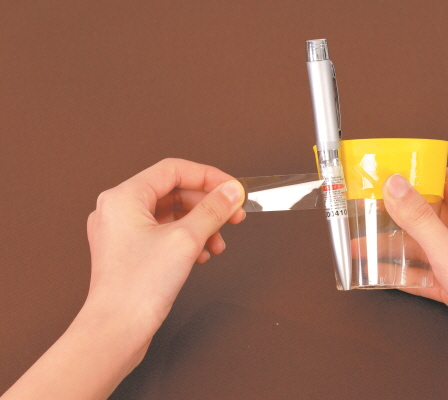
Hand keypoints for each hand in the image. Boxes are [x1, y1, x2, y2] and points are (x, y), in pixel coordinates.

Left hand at [86, 158, 245, 340]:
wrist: (117, 331)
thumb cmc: (136, 288)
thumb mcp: (186, 239)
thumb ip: (212, 210)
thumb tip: (230, 191)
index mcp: (123, 197)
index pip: (173, 170)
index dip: (208, 176)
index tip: (232, 188)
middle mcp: (118, 210)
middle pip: (174, 192)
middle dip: (208, 204)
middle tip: (233, 214)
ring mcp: (123, 232)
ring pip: (172, 214)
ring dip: (201, 225)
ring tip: (219, 241)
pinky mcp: (131, 252)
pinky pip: (165, 233)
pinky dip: (188, 240)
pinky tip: (202, 254)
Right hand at [382, 169, 447, 398]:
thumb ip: (419, 217)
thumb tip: (395, 185)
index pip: (447, 181)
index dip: (419, 173)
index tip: (391, 170)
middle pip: (429, 213)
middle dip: (397, 211)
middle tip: (369, 205)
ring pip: (421, 244)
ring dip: (392, 244)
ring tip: (362, 242)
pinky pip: (421, 271)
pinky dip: (400, 271)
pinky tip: (377, 271)